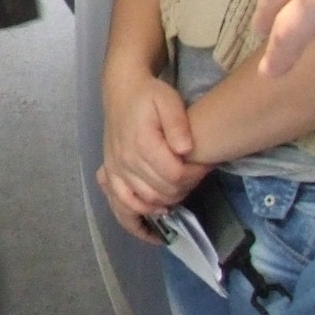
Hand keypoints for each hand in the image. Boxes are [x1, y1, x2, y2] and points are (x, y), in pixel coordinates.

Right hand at [98, 68, 204, 233]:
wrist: (122, 91)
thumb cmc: (149, 95)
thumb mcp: (168, 100)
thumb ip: (178, 123)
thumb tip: (186, 149)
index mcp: (141, 143)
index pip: (175, 175)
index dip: (195, 174)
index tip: (205, 165)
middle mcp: (124, 161)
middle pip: (161, 192)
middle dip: (185, 188)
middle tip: (196, 175)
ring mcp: (114, 171)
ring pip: (143, 203)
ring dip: (166, 203)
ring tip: (180, 193)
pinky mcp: (109, 176)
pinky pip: (119, 206)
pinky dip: (136, 219)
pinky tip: (152, 223)